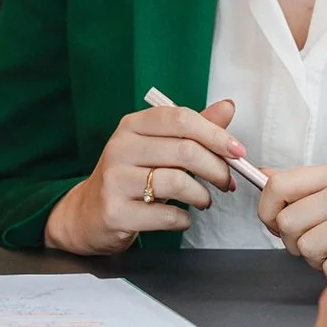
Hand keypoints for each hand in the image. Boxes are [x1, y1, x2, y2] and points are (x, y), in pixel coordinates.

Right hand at [42, 100, 245, 255]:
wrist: (88, 214)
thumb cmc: (130, 177)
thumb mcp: (157, 146)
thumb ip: (193, 129)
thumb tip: (227, 107)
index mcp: (132, 126)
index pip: (181, 118)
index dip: (216, 134)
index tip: (238, 151)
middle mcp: (120, 148)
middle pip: (185, 151)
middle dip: (217, 169)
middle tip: (227, 182)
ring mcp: (115, 180)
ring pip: (178, 182)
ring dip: (202, 196)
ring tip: (204, 200)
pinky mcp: (116, 212)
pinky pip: (166, 214)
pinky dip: (184, 219)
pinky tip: (181, 216)